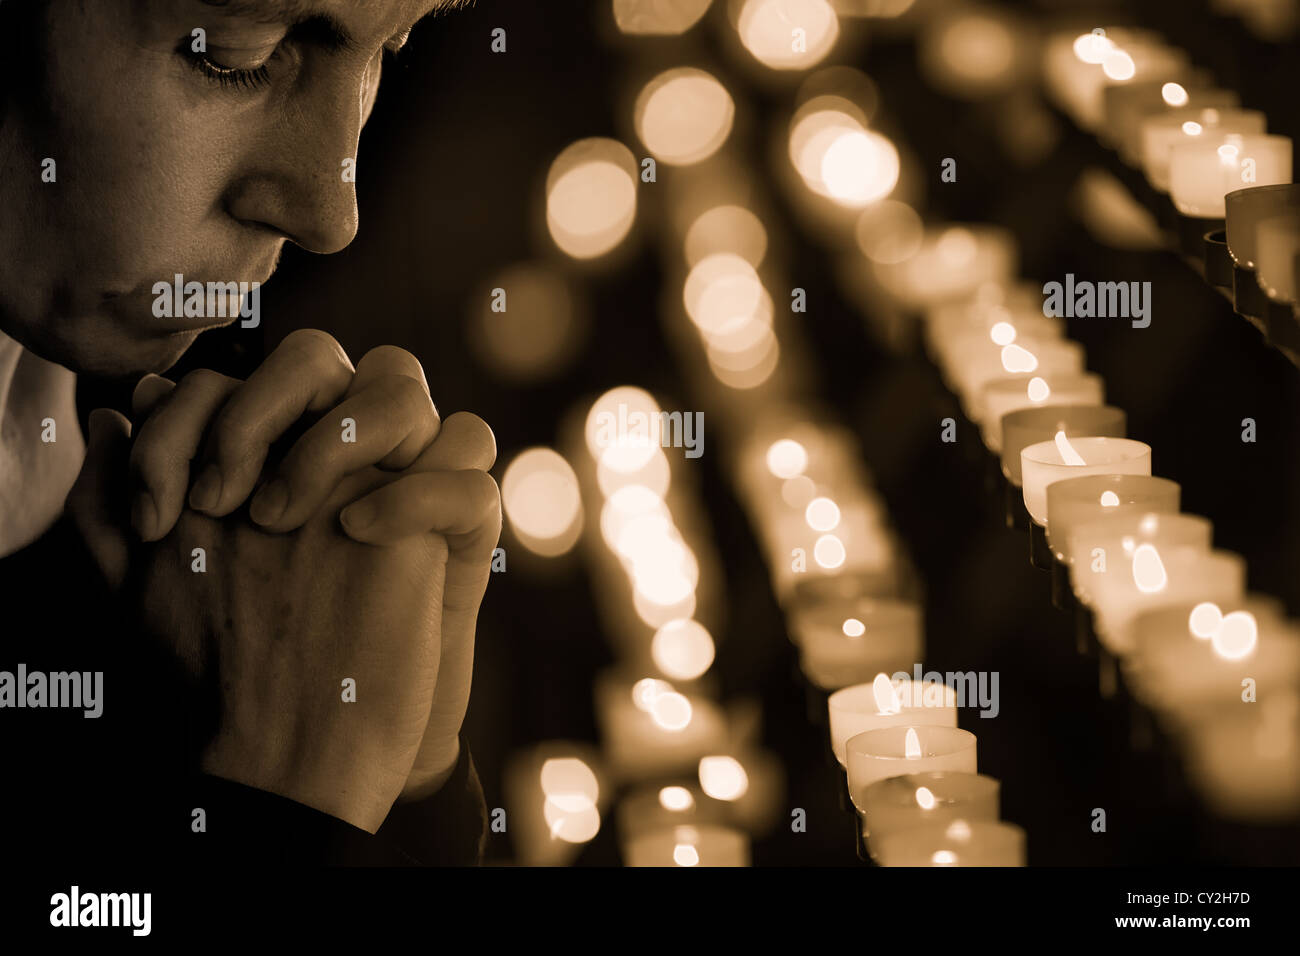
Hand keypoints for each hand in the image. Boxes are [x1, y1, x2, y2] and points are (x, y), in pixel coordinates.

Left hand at [69, 329, 500, 814]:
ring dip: (340, 431)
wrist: (314, 747)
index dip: (192, 416)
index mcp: (273, 450)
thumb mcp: (156, 587)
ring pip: (404, 387)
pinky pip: (466, 479)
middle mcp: (339, 452)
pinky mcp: (458, 535)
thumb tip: (110, 419)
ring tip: (284, 517)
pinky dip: (417, 493)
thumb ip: (121, 507)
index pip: (240, 374)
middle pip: (320, 355)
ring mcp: (403, 483)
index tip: (159, 508)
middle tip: (226, 499)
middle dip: (263, 404)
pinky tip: (360, 534)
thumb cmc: (239, 661)